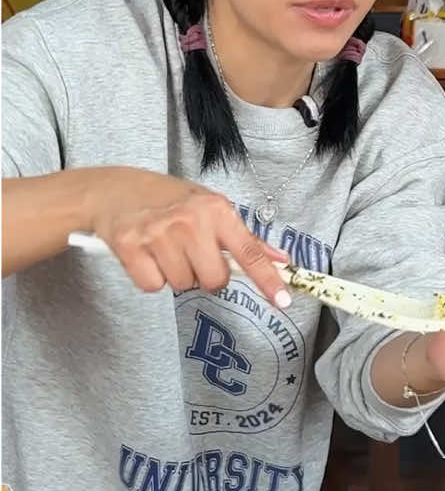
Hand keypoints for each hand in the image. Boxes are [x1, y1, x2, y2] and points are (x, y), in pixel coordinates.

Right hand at [88, 167, 289, 305]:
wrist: (115, 190)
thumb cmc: (170, 200)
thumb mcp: (210, 207)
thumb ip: (245, 239)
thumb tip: (280, 259)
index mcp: (216, 210)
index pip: (249, 252)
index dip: (267, 279)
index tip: (283, 300)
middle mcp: (190, 221)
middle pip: (215, 280)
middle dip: (206, 275)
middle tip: (191, 254)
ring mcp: (159, 234)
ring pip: (183, 285)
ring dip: (176, 275)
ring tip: (165, 249)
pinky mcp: (131, 248)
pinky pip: (153, 286)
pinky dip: (150, 277)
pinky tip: (147, 255)